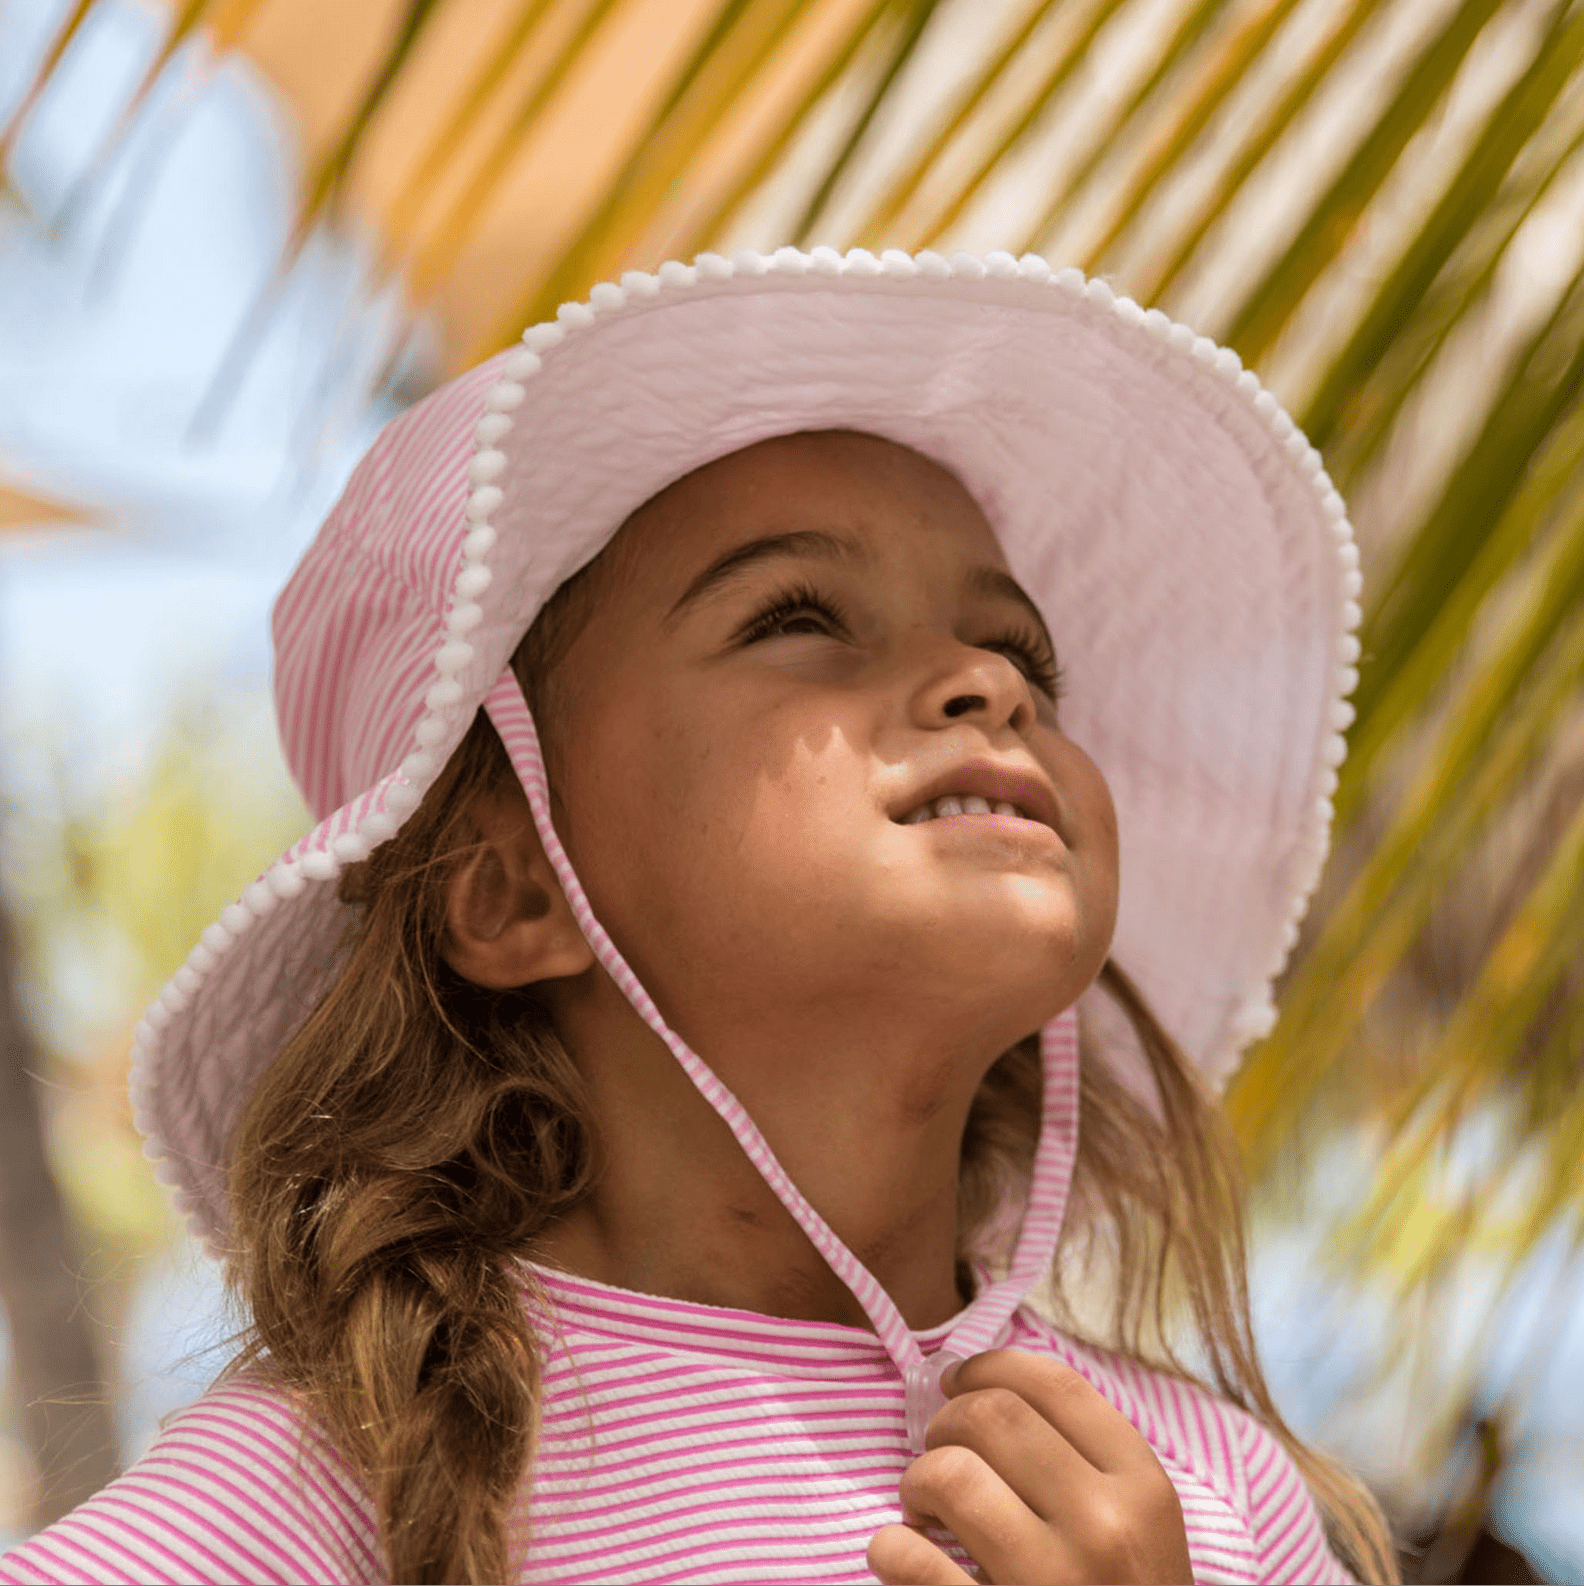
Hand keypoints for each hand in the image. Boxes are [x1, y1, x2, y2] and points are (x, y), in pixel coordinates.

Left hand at [868, 1349, 1192, 1584]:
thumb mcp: (1136, 1529)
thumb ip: (1083, 1461)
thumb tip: (981, 1385)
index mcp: (1144, 1489)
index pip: (1052, 1384)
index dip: (988, 1366)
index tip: (957, 1380)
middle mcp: (1105, 1528)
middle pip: (992, 1415)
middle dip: (945, 1423)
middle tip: (938, 1454)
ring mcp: (1052, 1582)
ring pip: (950, 1474)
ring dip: (916, 1481)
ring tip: (921, 1510)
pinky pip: (911, 1562)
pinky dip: (889, 1551)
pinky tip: (899, 1558)